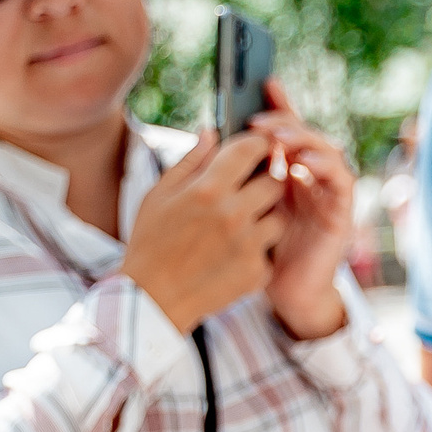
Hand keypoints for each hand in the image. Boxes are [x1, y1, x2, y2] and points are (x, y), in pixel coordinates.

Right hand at [120, 130, 286, 333]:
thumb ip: (191, 161)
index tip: (259, 145)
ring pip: (280, 217)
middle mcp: (233, 214)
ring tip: (242, 222)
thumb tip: (211, 131)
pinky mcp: (258, 272)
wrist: (154, 299)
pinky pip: (271, 250)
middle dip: (268, 179)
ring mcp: (249, 245)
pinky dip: (259, 248)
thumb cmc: (151, 242)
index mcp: (207, 189)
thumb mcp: (160, 195)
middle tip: (254, 185)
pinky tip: (235, 252)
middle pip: (276, 181)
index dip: (259, 143)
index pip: (251, 149)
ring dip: (267, 215)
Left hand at [246, 79, 354, 341]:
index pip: (283, 129)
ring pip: (325, 149)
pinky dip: (324, 165)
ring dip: (304, 138)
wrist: (284, 296)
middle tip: (258, 117)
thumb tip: (208, 132)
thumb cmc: (258, 254)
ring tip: (278, 137)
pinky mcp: (340, 213)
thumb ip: (228, 173)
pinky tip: (302, 161)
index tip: (262, 82)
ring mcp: (327, 193)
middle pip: (304, 134)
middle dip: (284, 120)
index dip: (277, 104)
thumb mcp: (237, 207)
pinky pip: (340, 180)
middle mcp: (309, 177)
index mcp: (284, 171)